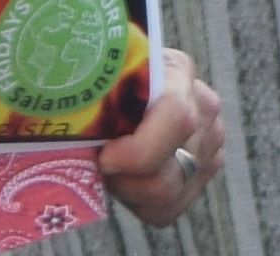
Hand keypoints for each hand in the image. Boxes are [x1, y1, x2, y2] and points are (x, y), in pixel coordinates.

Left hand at [99, 56, 230, 228]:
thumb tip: (68, 130)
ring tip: (114, 169)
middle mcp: (203, 108)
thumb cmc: (106, 81)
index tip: (105, 158)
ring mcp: (211, 141)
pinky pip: (170, 207)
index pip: (176, 119)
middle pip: (169, 174)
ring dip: (131, 191)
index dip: (137, 152)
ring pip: (169, 197)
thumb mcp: (97, 77)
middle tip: (101, 165)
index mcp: (176, 72)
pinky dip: (141, 202)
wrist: (129, 82)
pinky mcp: (208, 168)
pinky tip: (128, 178)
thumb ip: (89, 97)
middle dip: (125, 181)